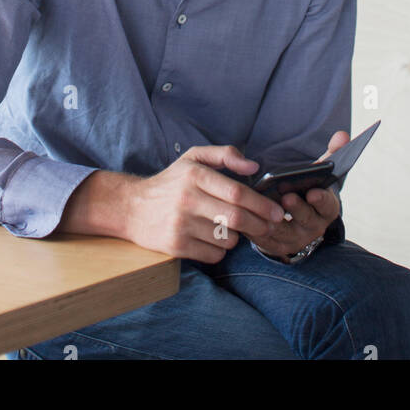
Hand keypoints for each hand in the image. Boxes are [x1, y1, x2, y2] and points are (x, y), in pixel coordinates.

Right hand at [124, 144, 287, 263]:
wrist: (132, 207)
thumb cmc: (170, 182)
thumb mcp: (193, 157)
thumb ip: (225, 155)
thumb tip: (253, 167)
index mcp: (195, 174)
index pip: (237, 193)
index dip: (262, 204)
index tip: (277, 211)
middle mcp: (187, 199)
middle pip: (236, 218)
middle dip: (259, 224)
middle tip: (270, 226)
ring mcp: (181, 224)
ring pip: (227, 238)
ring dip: (237, 237)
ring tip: (232, 228)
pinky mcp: (176, 246)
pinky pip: (213, 255)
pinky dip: (221, 250)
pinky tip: (214, 239)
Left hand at [252, 130, 348, 261]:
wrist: (298, 220)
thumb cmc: (308, 190)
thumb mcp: (320, 175)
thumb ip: (331, 155)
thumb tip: (342, 134)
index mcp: (326, 209)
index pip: (327, 205)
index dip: (321, 199)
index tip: (313, 191)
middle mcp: (314, 227)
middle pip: (306, 219)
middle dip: (298, 208)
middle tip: (287, 197)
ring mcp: (295, 239)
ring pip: (284, 232)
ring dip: (274, 221)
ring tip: (263, 207)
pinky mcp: (276, 247)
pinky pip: (265, 241)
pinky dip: (256, 231)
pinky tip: (247, 218)